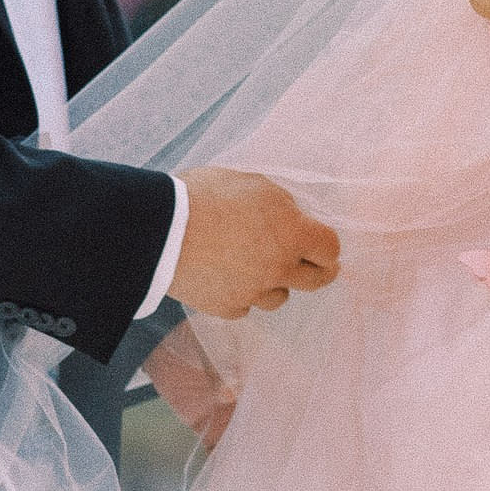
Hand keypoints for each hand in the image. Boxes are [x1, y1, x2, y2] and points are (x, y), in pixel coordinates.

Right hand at [169, 166, 339, 319]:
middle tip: (315, 267)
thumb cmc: (204, 197)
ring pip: (279, 296)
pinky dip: (241, 294)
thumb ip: (279, 203)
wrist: (159, 231)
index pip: (329, 248)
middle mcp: (280, 268)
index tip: (323, 246)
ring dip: (274, 283)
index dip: (327, 246)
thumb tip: (291, 216)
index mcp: (292, 233)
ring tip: (254, 266)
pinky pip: (245, 305)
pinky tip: (227, 278)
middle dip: (319, 272)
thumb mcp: (251, 183)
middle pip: (316, 280)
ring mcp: (254, 292)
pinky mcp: (228, 307)